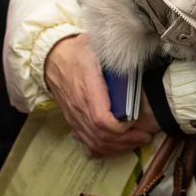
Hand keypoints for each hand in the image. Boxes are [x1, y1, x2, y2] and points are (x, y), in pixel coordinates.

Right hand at [44, 35, 156, 157]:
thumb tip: (136, 55)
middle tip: (145, 136)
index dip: (121, 128)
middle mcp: (79, 106)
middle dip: (126, 141)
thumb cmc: (77, 51)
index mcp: (87, 88)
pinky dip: (102, 149)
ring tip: (134, 142)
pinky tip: (114, 147)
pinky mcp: (73, 120)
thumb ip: (116, 52)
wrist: (51, 58)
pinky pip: (86, 142)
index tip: (135, 122)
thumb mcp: (96, 46)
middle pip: (101, 136)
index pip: (102, 120)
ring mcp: (74, 116)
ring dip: (117, 147)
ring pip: (94, 143)